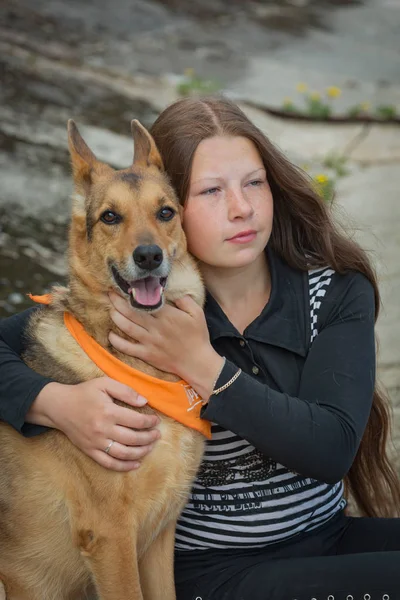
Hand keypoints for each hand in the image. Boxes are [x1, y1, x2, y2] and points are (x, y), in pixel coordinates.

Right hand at [29, 378, 160, 470]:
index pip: (136, 421)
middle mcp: (103, 429)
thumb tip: (144, 402)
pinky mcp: (90, 451)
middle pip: (133, 439)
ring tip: (150, 447)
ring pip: (123, 453)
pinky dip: (124, 466)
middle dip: (149, 438)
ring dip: (141, 453)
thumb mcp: (104, 384)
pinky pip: (108, 463)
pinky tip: (136, 464)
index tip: (156, 421)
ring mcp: (96, 443)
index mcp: (108, 412)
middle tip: (157, 435)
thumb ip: (125, 391)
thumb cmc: (84, 393)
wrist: (59, 406)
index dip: (150, 422)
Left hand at [108, 292, 224, 399]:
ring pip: (127, 327)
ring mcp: (149, 342)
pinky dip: (116, 341)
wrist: (196, 362)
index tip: (125, 286)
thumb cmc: (197, 336)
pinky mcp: (146, 354)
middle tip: (110, 293)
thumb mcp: (197, 314)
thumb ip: (185, 300)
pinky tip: (110, 334)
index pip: (146, 301)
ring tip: (110, 308)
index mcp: (167, 315)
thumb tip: (172, 291)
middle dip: (118, 301)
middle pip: (132, 312)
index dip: (133, 293)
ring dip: (116, 317)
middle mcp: (155, 327)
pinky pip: (127, 348)